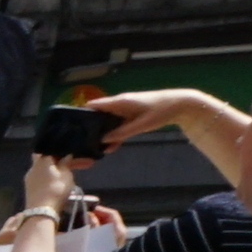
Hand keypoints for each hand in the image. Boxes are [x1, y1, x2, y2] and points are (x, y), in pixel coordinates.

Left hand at [20, 154, 78, 214]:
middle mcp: (33, 166)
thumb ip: (66, 163)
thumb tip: (66, 155)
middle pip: (46, 159)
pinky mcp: (29, 188)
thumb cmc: (56, 189)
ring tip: (68, 175)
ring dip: (55, 170)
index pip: (50, 149)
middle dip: (58, 161)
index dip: (61, 151)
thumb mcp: (66, 174)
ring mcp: (29, 177)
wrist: (41, 211)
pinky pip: (41, 178)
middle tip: (72, 165)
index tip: (71, 155)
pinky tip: (57, 183)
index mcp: (42, 159)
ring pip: (44, 169)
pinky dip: (49, 178)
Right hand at [87, 87, 226, 153]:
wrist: (180, 104)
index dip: (81, 114)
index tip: (72, 127)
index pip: (93, 105)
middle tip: (81, 142)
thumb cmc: (161, 111)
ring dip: (103, 133)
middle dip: (90, 127)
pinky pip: (118, 125)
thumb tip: (103, 140)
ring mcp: (125, 110)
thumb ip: (122, 132)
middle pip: (98, 115)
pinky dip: (114, 134)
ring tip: (95, 148)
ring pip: (108, 122)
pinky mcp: (131, 115)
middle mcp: (119, 104)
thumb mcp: (142, 124)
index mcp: (119, 102)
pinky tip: (111, 146)